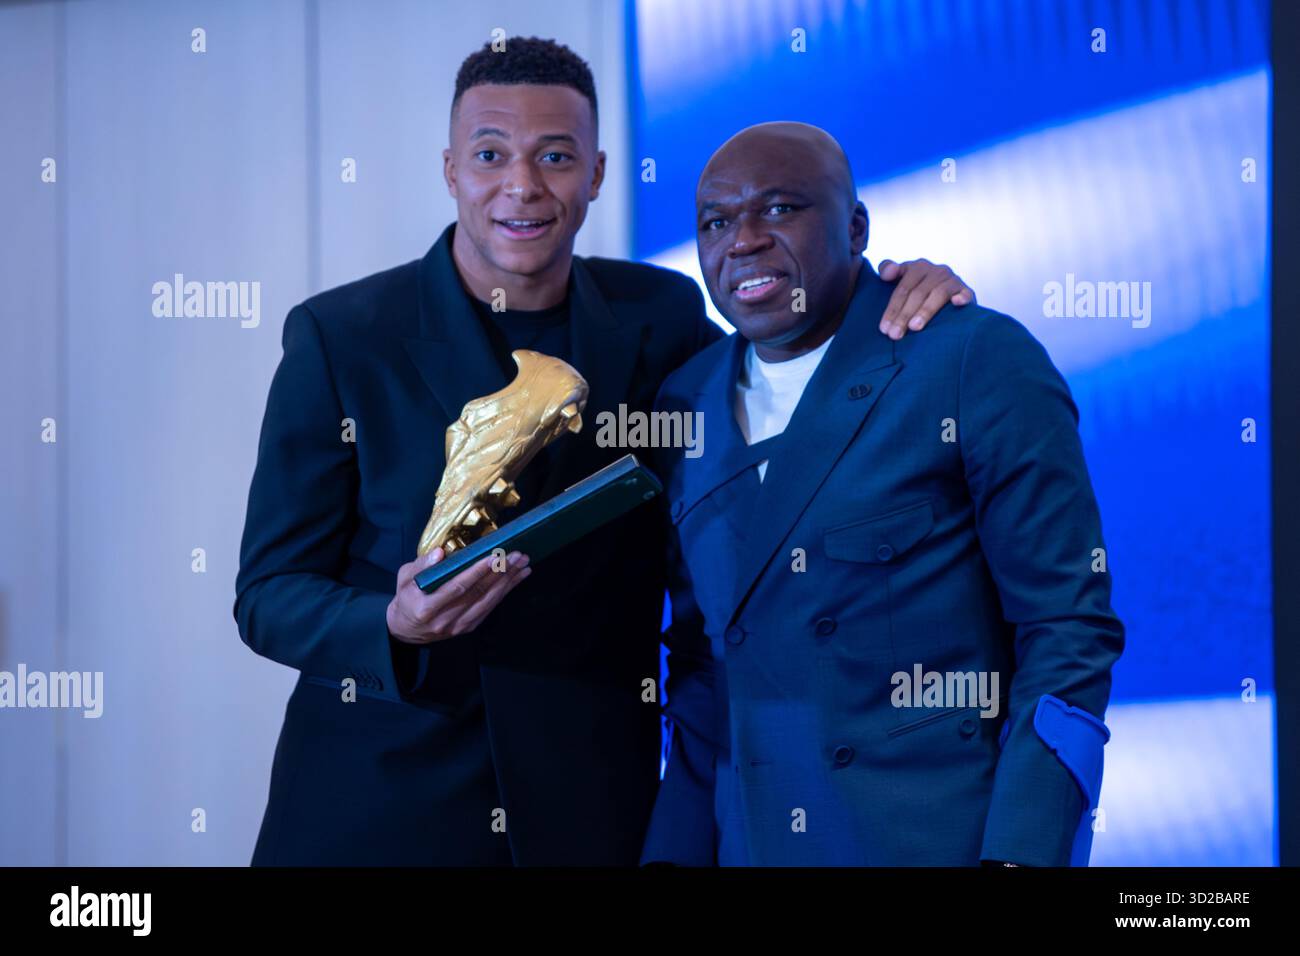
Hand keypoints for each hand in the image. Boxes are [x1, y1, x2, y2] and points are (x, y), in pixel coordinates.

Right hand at [387, 546, 530, 643]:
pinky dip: (505, 592)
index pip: (458, 587)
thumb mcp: (404, 578)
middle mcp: (445, 620)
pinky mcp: (468, 627)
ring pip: (488, 601)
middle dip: (500, 573)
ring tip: (523, 564)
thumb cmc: (406, 598)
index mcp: (426, 608)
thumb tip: (440, 552)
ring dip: (508, 582)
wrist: (405, 629)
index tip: (494, 556)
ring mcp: (459, 626)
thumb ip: (421, 565)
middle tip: (517, 555)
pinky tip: (517, 578)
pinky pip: (490, 607)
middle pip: (478, 594)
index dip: (477, 572)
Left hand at [877, 258, 974, 339]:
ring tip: (914, 327)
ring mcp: (953, 280)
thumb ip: (888, 270)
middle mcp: (936, 271)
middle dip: (904, 315)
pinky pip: (966, 293)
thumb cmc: (918, 291)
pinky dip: (962, 297)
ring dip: (925, 311)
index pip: (902, 289)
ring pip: (938, 294)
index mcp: (918, 267)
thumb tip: (886, 273)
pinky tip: (956, 303)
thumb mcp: (901, 279)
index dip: (892, 309)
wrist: (949, 296)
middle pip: (917, 293)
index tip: (884, 329)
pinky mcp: (967, 291)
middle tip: (895, 334)